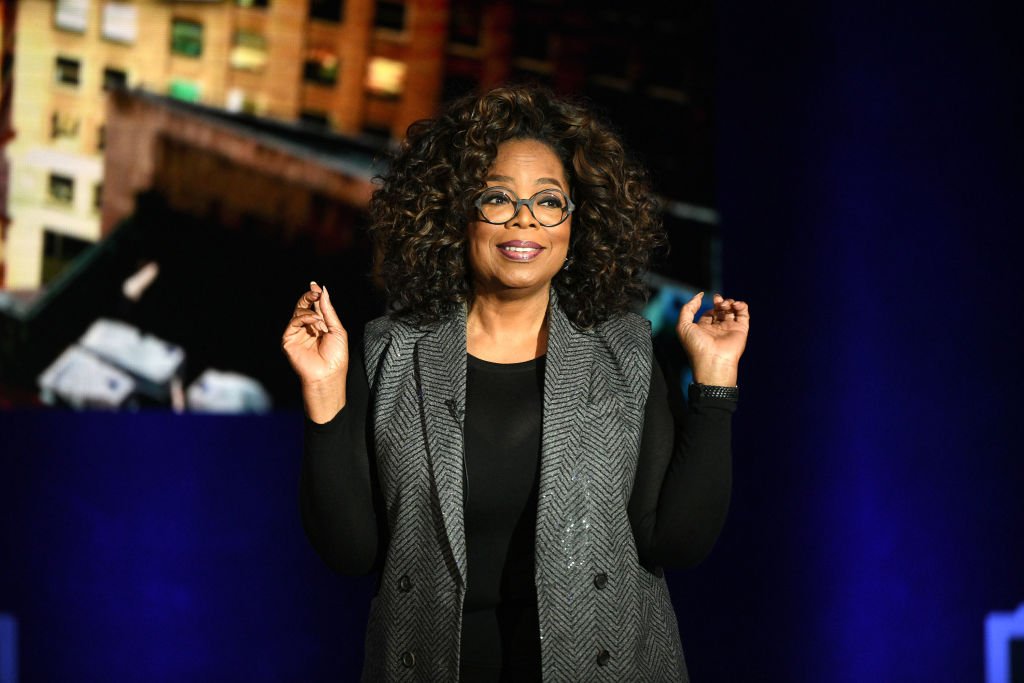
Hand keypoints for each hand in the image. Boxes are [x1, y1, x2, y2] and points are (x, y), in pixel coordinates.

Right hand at [281, 281, 347, 420]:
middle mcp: (307, 329)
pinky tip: (314, 321)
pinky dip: (304, 318)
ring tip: (319, 318)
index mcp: (319, 326)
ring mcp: (297, 334)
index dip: (314, 295)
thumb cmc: (336, 356)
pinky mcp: (288, 340)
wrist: (328, 374)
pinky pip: (293, 322)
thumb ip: (328, 310)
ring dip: (309, 311)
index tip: (316, 285)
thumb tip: (323, 290)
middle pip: (303, 307)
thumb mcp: (336, 329)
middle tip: (314, 291)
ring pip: (298, 313)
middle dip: (309, 297)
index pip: (314, 307)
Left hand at [676, 292, 749, 385]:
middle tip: (718, 301)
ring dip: (729, 302)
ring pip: (732, 310)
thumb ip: (687, 309)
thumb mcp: (683, 326)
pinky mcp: (741, 329)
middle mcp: (717, 329)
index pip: (708, 314)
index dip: (708, 306)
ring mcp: (730, 329)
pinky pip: (743, 314)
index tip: (705, 300)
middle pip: (721, 311)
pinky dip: (741, 305)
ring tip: (724, 305)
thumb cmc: (696, 345)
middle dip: (720, 302)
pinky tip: (734, 305)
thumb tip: (699, 295)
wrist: (713, 361)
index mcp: (704, 330)